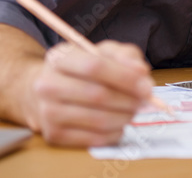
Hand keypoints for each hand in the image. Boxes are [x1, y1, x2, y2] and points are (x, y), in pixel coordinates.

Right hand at [25, 40, 153, 146]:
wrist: (45, 92)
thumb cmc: (81, 70)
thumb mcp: (102, 52)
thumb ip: (125, 56)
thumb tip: (141, 72)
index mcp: (60, 58)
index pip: (95, 66)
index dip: (125, 77)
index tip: (146, 86)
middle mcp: (48, 84)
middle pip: (97, 95)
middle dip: (129, 100)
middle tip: (145, 101)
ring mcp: (48, 112)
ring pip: (98, 119)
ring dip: (124, 117)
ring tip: (133, 111)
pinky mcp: (54, 135)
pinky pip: (93, 138)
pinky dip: (114, 133)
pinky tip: (119, 124)